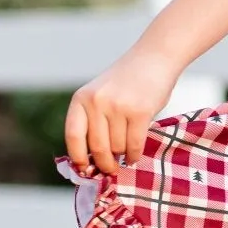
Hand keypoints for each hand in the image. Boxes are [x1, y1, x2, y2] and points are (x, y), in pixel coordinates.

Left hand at [64, 45, 180, 175]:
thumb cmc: (127, 82)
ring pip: (117, 147)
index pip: (73, 136)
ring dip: (122, 156)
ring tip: (126, 155)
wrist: (154, 58)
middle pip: (97, 147)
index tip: (84, 169)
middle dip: (105, 164)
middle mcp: (97, 101)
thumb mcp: (101, 95)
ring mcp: (118, 106)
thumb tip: (91, 160)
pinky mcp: (140, 112)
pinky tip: (134, 156)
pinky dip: (134, 155)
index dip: (78, 157)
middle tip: (111, 169)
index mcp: (81, 98)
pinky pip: (134, 144)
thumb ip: (93, 120)